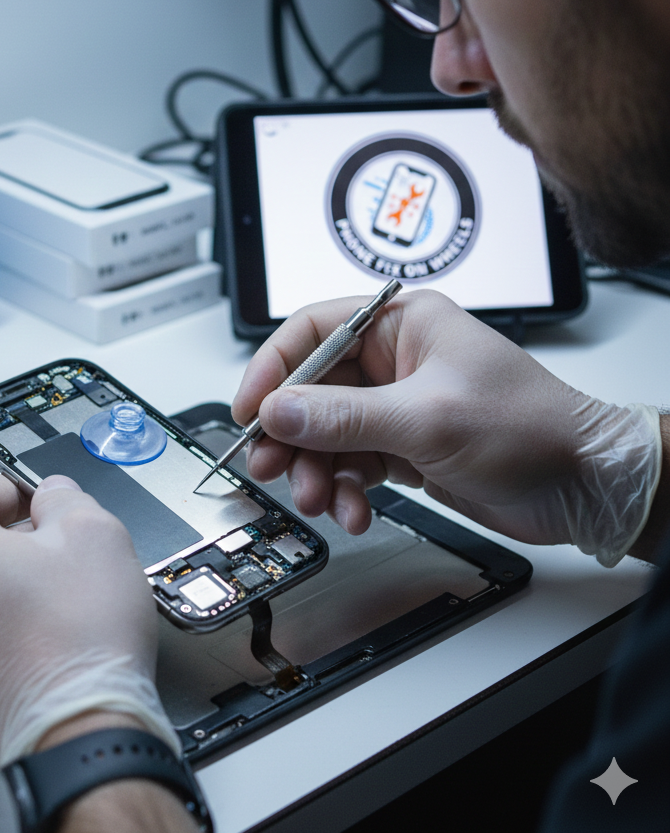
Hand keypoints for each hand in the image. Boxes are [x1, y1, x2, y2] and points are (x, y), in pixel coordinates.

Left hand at [0, 474, 176, 772]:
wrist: (79, 734)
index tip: (38, 498)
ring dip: (6, 584)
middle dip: (10, 537)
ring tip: (60, 597)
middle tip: (58, 545)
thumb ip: (66, 498)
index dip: (12, 487)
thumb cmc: (79, 642)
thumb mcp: (94, 533)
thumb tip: (54, 497)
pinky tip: (48, 638)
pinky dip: (3, 629)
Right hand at [233, 289, 659, 564]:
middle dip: (290, 433)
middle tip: (270, 464)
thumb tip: (278, 411)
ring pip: (326, 432)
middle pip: (312, 389)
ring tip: (319, 498)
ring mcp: (397, 404)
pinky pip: (351, 463)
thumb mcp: (427, 418)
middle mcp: (395, 359)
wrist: (584, 486)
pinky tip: (354, 509)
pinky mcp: (403, 444)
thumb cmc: (531, 428)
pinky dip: (345, 489)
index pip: (312, 332)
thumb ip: (344, 417)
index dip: (273, 369)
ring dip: (316, 469)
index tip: (249, 408)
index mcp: (403, 323)